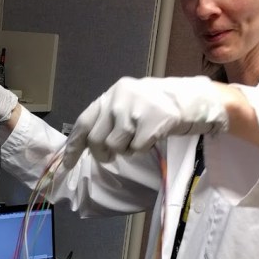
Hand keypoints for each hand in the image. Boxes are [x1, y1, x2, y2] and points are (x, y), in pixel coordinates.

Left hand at [62, 76, 228, 166]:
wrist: (191, 99)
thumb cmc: (156, 104)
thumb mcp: (128, 102)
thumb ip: (108, 117)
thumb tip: (86, 142)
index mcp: (110, 95)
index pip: (83, 123)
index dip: (73, 146)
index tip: (66, 163)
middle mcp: (119, 100)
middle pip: (96, 140)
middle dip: (101, 154)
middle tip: (112, 155)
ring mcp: (135, 112)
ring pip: (115, 147)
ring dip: (125, 150)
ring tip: (137, 139)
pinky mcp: (151, 124)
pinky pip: (136, 149)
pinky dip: (142, 149)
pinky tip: (152, 137)